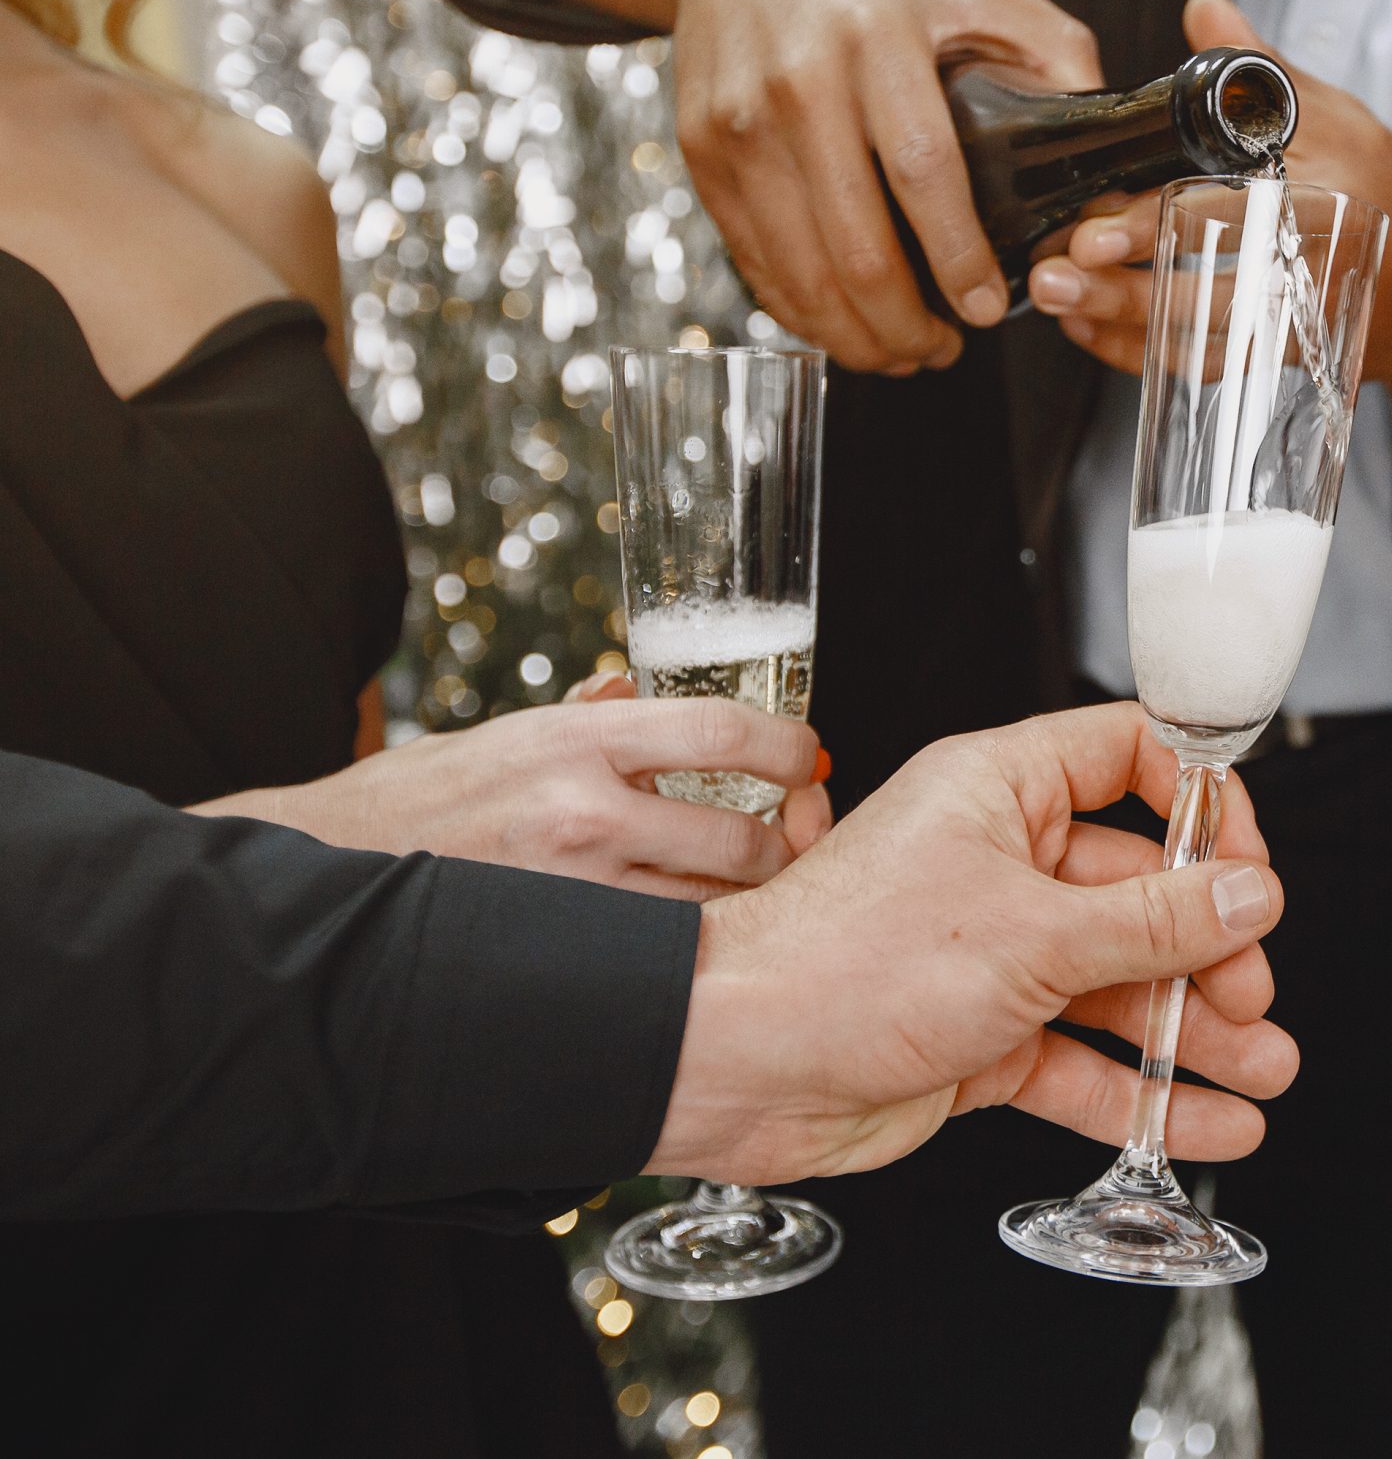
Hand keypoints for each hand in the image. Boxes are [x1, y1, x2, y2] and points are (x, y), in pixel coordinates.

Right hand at [196, 695, 829, 897]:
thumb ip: (588, 717)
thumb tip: (640, 691)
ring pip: (715, 913)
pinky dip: (695, 952)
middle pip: (746, 843)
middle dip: (790, 847)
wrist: (323, 870)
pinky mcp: (561, 951)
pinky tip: (698, 946)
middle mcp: (584, 811)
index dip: (792, 749)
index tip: (809, 760)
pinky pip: (662, 960)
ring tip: (753, 898)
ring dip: (751, 909)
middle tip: (794, 842)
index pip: (727, 734)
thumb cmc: (418, 800)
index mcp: (579, 739)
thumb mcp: (508, 734)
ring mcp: (574, 892)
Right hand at [549, 0, 1102, 372]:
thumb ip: (1052, 57)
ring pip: (801, 271)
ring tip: (902, 352)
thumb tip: (1099, 150)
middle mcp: (801, 81)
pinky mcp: (703, 155)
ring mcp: (741, 124)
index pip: (923, 170)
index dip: (957, 256)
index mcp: (879, 38)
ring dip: (857, 336)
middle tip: (946, 350)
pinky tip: (845, 325)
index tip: (984, 308)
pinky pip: (756, 261)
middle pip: (856, 244)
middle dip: (907, 324)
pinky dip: (803, 312)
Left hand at [648, 703, 1298, 1181]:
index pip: (1129, 760)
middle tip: (1253, 997)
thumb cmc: (844, 964)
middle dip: (1209, 949)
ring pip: (1117, 984)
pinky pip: (1080, 1059)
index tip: (1248, 863)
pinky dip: (1140, 1091)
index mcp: (1001, 790)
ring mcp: (990, 952)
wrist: (736, 1064)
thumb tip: (1247, 895)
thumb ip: (1154, 921)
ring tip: (1263, 1070)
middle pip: (1140, 889)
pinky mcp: (978, 1035)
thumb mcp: (1033, 934)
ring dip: (1190, 1031)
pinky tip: (1204, 1118)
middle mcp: (998, 861)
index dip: (1201, 805)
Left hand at [1025, 0, 1391, 390]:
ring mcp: (1288, 323)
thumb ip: (1265, 69)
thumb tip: (1205, 10)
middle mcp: (1306, 270)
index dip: (1156, 223)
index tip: (1095, 225)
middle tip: (1057, 273)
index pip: (1232, 212)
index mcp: (1326, 199)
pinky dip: (1142, 356)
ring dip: (1119, 325)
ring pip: (1197, 340)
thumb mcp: (1342, 118)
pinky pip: (1202, 368)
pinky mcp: (1273, 357)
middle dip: (1124, 289)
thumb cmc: (1389, 198)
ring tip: (1058, 298)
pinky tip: (1090, 329)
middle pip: (1204, 293)